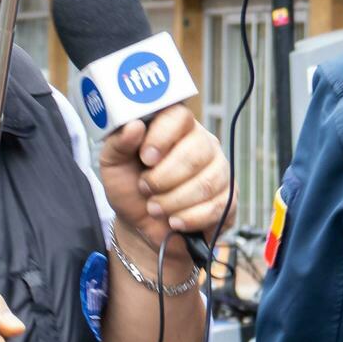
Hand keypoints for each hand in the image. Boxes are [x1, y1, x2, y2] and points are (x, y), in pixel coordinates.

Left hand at [98, 105, 234, 253]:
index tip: (146, 158)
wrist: (142, 224)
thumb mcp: (113, 165)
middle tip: (146, 189)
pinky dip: (190, 219)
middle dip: (164, 178)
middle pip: (197, 151)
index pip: (179, 117)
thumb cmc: (130, 188)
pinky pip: (218, 206)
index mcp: (175, 127)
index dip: (162, 137)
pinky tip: (175, 221)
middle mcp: (203, 143)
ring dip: (174, 202)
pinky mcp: (229, 197)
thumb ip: (118, 143)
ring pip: (207, 183)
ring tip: (155, 208)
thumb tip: (133, 126)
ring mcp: (219, 170)